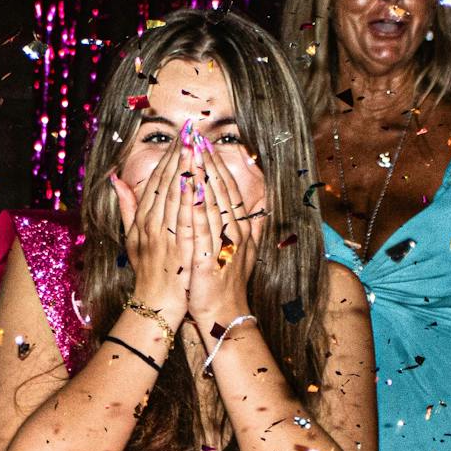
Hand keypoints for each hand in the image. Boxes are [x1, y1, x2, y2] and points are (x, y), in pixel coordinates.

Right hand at [110, 137, 197, 324]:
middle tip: (189, 131)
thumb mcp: (131, 238)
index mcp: (142, 219)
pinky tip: (198, 179)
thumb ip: (126, 207)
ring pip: (174, 194)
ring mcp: (165, 235)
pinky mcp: (178, 247)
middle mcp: (151, 223)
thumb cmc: (148, 271)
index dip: (167, 157)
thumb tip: (115, 179)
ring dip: (185, 168)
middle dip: (178, 154)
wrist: (157, 302)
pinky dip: (190, 198)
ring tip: (195, 145)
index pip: (154, 180)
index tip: (179, 138)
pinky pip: (185, 217)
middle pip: (165, 182)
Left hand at [186, 131, 259, 330]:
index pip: (228, 190)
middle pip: (220, 190)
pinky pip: (200, 226)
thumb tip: (264, 204)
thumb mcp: (247, 252)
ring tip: (190, 152)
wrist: (225, 315)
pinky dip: (194, 205)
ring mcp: (223, 244)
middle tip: (195, 136)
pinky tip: (185, 187)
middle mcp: (235, 232)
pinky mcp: (208, 258)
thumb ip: (256, 226)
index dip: (217, 165)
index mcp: (241, 229)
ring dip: (200, 175)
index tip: (206, 143)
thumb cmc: (229, 284)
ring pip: (211, 202)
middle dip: (207, 161)